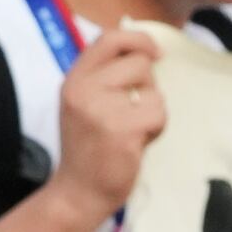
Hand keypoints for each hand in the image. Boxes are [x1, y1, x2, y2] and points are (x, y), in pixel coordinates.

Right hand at [46, 25, 170, 218]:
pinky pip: (158, 113)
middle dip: (149, 85)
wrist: (77, 193)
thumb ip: (104, 76)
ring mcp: (101, 110)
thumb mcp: (83, 104)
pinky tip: (138, 143)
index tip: (154, 53)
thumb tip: (147, 50)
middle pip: (139, 63)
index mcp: (73, 80)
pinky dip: (156, 129)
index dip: (139, 40)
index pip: (110, 39)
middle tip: (133, 111)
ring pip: (154, 90)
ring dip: (152, 110)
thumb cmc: (88, 148)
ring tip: (132, 130)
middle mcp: (83, 90)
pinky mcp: (122, 130)